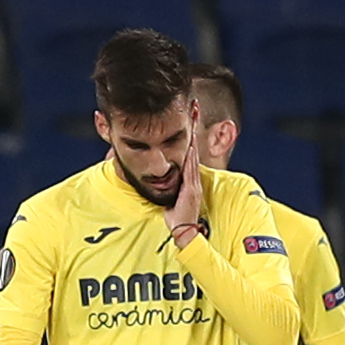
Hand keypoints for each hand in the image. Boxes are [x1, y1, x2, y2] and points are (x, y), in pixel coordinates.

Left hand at [165, 101, 204, 236]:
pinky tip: (190, 146)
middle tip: (194, 113)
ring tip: (193, 124)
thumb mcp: (169, 197)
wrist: (182, 231)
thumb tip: (150, 178)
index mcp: (188, 180)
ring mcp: (193, 184)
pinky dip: (191, 158)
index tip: (189, 123)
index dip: (189, 140)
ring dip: (193, 141)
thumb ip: (163, 187)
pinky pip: (191, 170)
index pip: (189, 155)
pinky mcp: (192, 190)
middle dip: (193, 132)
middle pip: (193, 151)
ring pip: (193, 158)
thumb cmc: (174, 217)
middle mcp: (193, 180)